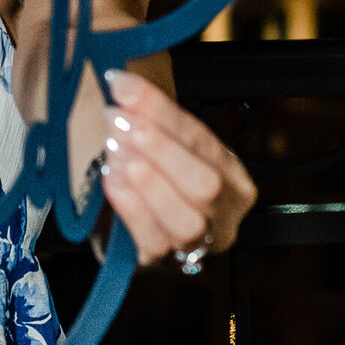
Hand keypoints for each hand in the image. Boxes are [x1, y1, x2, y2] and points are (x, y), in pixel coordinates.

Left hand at [97, 69, 257, 263]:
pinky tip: (113, 180)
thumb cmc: (145, 168)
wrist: (117, 212)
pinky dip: (133, 208)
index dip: (161, 111)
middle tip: (120, 121)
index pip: (202, 139)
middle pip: (205, 184)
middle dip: (161, 149)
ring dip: (147, 180)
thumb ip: (150, 114)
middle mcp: (223, 213)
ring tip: (115, 150)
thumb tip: (124, 82)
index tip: (124, 86)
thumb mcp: (157, 138)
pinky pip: (154, 243)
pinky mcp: (161, 263)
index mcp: (231, 175)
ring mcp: (196, 244)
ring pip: (186, 220)